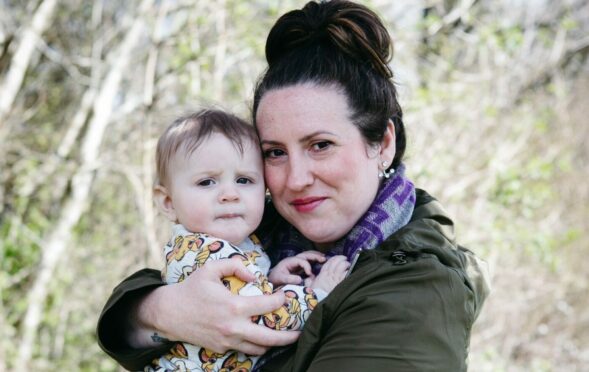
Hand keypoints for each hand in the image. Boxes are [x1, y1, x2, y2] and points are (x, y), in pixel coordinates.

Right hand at [131, 259, 299, 354]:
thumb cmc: (191, 288)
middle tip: (300, 332)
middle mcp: (233, 327)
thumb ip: (235, 265)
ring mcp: (227, 341)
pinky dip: (254, 345)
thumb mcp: (211, 268)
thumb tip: (255, 275)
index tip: (285, 296)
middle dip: (289, 336)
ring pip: (258, 349)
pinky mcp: (221, 349)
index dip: (282, 300)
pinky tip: (260, 338)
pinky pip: (243, 350)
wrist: (169, 313)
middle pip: (270, 338)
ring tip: (283, 337)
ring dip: (272, 344)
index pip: (268, 305)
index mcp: (234, 306)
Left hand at [268, 250, 325, 285]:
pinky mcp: (298, 266)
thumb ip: (289, 279)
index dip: (307, 266)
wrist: (272, 279)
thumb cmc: (276, 278)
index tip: (310, 274)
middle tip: (324, 259)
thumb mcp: (280, 279)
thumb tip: (301, 279)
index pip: (301, 260)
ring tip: (324, 259)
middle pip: (305, 254)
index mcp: (289, 261)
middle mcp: (294, 260)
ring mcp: (296, 262)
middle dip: (315, 256)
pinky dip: (314, 260)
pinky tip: (320, 262)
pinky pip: (307, 260)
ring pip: (307, 256)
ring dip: (316, 256)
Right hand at [305, 255, 349, 293]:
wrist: (320, 302)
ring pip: (342, 266)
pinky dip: (348, 271)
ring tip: (348, 264)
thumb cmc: (315, 295)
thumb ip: (309, 281)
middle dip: (341, 258)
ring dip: (346, 264)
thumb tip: (308, 278)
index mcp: (322, 274)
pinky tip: (349, 271)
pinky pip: (346, 274)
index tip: (338, 258)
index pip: (329, 262)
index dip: (334, 258)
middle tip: (344, 259)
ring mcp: (336, 278)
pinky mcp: (341, 283)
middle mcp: (330, 274)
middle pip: (336, 262)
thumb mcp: (309, 287)